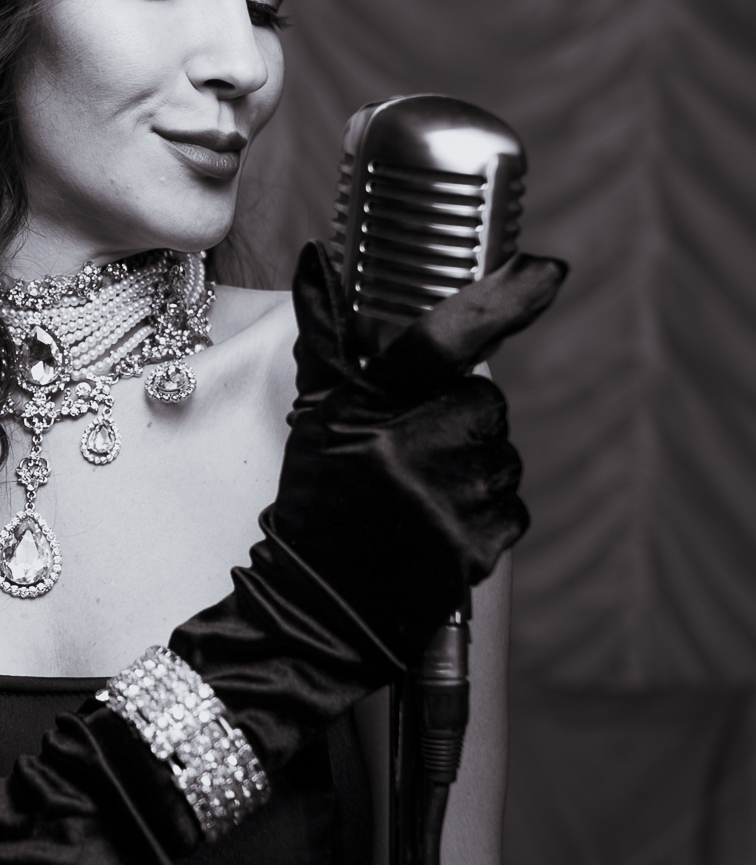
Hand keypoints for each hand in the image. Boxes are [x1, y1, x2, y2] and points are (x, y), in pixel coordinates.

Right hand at [266, 242, 567, 666]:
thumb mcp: (316, 415)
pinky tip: (440, 528)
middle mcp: (414, 453)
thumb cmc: (318, 501)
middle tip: (412, 453)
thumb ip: (325, 338)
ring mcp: (450, 503)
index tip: (549, 268)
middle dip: (459, 419)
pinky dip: (486, 515)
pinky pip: (513, 507)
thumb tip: (315, 257)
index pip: (441, 342)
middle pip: (484, 402)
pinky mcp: (478, 548)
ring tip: (422, 497)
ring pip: (503, 455)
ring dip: (475, 467)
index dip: (501, 301)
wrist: (317, 607)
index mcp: (372, 412)